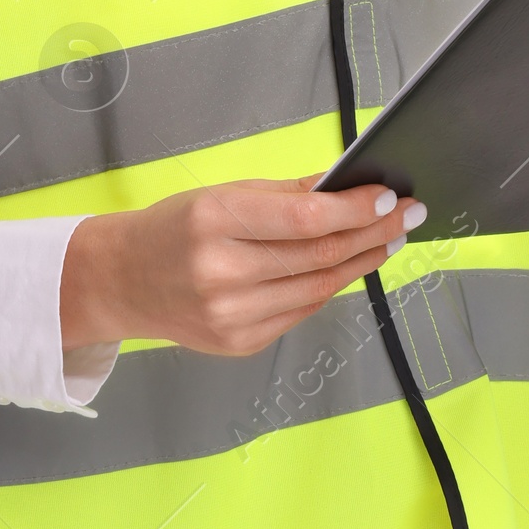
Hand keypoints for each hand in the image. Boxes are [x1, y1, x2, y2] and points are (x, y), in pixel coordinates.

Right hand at [60, 175, 426, 355]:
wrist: (121, 281)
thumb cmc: (173, 228)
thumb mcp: (222, 195)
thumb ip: (286, 193)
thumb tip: (346, 184)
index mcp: (215, 223)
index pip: (306, 219)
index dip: (356, 209)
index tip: (388, 196)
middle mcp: (223, 274)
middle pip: (321, 254)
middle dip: (374, 232)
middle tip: (407, 214)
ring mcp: (232, 316)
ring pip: (320, 287)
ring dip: (362, 261)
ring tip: (388, 239)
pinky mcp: (240, 343)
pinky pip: (302, 310)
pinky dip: (330, 285)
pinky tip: (348, 266)